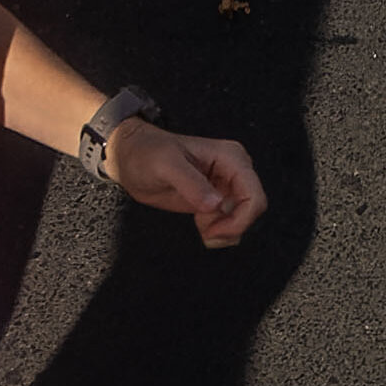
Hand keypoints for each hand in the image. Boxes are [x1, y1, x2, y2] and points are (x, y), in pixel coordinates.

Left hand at [103, 117, 268, 247]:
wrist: (131, 158)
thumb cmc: (147, 152)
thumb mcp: (166, 165)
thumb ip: (191, 183)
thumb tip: (216, 205)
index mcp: (230, 157)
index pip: (254, 196)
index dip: (240, 220)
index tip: (213, 231)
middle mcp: (234, 171)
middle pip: (252, 209)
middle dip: (232, 227)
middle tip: (206, 232)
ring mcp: (226, 186)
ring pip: (243, 219)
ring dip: (224, 231)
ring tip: (199, 225)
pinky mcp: (216, 199)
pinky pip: (230, 222)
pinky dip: (218, 230)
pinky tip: (199, 223)